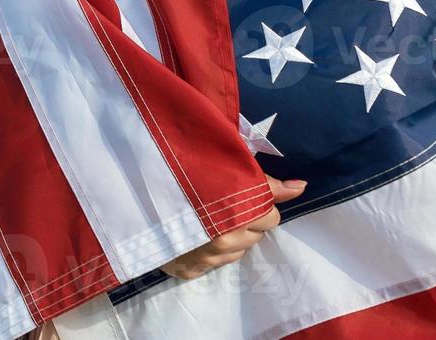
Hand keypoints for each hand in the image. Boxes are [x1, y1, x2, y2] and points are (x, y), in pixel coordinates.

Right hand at [159, 175, 306, 280]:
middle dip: (247, 218)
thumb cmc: (180, 170)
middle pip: (257, 233)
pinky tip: (197, 233)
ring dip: (231, 235)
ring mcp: (206, 257)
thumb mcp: (222, 166)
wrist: (133, 192)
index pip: (269, 214)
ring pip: (239, 249)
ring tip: (209, 216)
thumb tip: (301, 187)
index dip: (258, 201)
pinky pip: (217, 263)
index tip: (241, 191)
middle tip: (223, 202)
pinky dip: (212, 249)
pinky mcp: (190, 270)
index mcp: (234, 210)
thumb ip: (264, 181)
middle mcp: (223, 239)